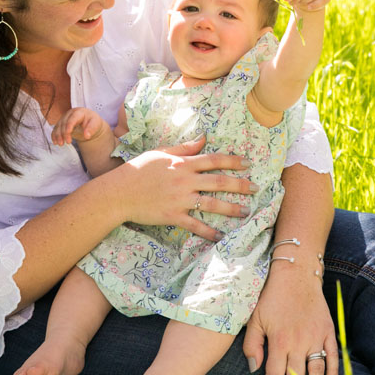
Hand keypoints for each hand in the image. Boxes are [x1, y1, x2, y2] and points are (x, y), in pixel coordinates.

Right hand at [52, 107, 108, 145]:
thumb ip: (91, 129)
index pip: (73, 118)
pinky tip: (55, 142)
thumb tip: (87, 136)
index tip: (68, 133)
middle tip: (68, 142)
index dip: (69, 125)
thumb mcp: (95, 124)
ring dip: (58, 135)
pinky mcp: (61, 123)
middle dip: (64, 133)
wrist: (89, 122)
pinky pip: (56, 129)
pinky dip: (54, 135)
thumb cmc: (92, 122)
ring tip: (60, 144)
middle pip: (64, 122)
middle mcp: (70, 114)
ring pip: (58, 126)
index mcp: (79, 112)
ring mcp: (64, 118)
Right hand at [115, 135, 257, 241]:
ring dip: (231, 208)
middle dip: (240, 185)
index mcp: (183, 164)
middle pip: (219, 182)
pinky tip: (221, 236)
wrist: (118, 192)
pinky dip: (209, 232)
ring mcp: (180, 200)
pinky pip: (196, 225)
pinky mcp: (173, 216)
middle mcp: (185, 181)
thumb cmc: (138, 169)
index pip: (213, 160)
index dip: (233, 161)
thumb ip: (184, 148)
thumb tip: (203, 138)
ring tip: (245, 211)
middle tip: (256, 188)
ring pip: (212, 204)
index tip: (247, 163)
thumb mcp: (161, 152)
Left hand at [243, 267, 337, 374]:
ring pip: (316, 372)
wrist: (296, 274)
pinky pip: (334, 355)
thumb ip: (252, 344)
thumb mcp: (255, 318)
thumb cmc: (272, 296)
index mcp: (279, 341)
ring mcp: (316, 337)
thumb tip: (254, 368)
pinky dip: (334, 372)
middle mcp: (299, 342)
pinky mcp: (328, 330)